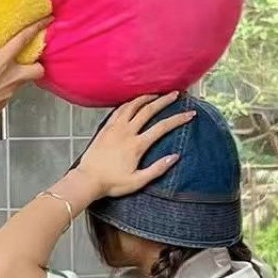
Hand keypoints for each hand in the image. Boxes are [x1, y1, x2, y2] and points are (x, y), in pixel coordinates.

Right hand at [0, 16, 47, 125]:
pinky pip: (11, 92)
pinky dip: (7, 86)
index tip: (46, 19)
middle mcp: (10, 77)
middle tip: (30, 56)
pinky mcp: (0, 103)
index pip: (24, 39)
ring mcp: (7, 92)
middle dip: (37, 62)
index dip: (37, 26)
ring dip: (22, 74)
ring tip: (10, 68)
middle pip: (38, 69)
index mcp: (1, 61)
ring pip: (25, 82)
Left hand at [75, 93, 193, 199]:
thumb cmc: (112, 183)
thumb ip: (157, 169)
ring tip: (155, 94)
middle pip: (148, 110)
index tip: (189, 113)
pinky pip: (118, 110)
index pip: (162, 127)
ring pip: (132, 106)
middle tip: (174, 94)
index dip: (178, 119)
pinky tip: (133, 102)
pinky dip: (128, 103)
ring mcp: (114, 128)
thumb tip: (175, 157)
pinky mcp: (105, 128)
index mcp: (136, 145)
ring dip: (145, 98)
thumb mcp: (138, 181)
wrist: (87, 179)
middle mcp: (126, 132)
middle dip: (164, 100)